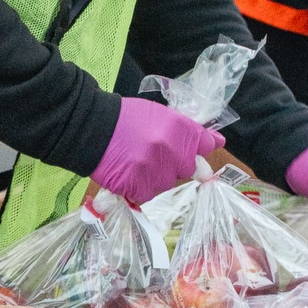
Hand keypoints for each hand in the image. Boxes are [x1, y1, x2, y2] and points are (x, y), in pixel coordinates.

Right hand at [93, 97, 222, 205]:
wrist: (89, 127)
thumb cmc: (125, 118)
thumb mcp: (160, 114)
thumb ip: (188, 130)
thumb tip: (217, 142)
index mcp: (178, 127)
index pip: (203, 145)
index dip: (194, 148)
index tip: (185, 149)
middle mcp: (171, 150)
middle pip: (187, 167)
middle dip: (174, 163)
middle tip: (153, 153)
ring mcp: (155, 171)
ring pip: (167, 182)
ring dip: (156, 176)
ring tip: (136, 161)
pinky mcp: (139, 187)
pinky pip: (148, 193)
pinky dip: (140, 186)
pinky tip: (128, 172)